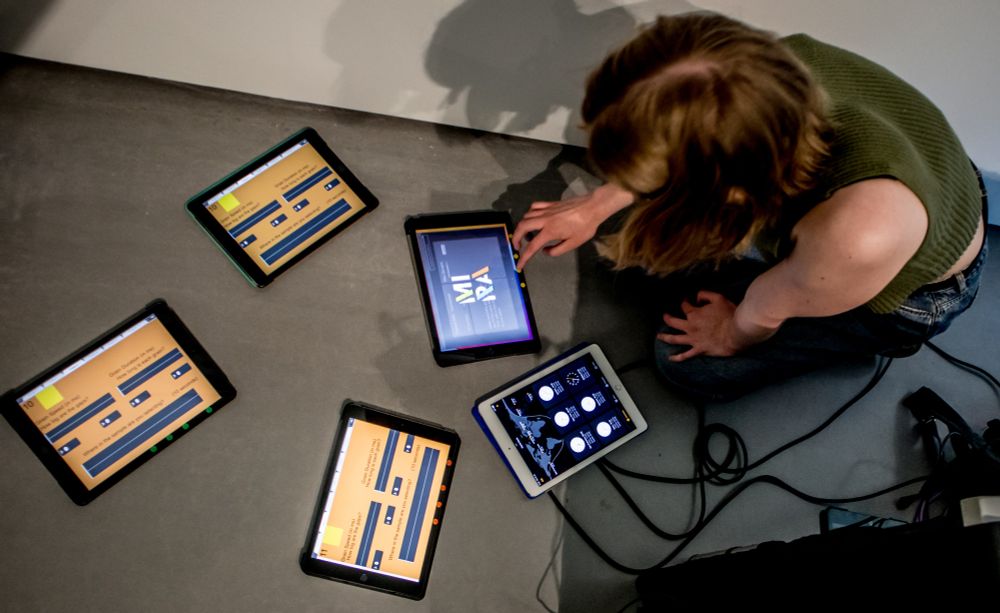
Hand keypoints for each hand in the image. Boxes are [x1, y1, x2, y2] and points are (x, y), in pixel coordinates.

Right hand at [511, 184, 633, 270]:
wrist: (593, 207)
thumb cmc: (585, 226)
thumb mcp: (573, 244)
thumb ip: (557, 250)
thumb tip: (545, 252)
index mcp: (550, 231)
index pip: (532, 247)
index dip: (524, 258)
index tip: (519, 265)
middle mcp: (545, 220)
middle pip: (522, 227)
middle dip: (515, 238)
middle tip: (517, 247)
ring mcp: (546, 210)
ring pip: (526, 216)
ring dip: (522, 226)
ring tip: (526, 235)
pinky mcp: (550, 204)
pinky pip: (534, 207)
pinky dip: (530, 213)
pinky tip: (534, 218)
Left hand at [657, 291, 747, 361]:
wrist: (735, 332)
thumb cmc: (729, 315)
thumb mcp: (718, 298)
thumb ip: (706, 295)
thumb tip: (696, 297)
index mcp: (694, 314)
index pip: (685, 306)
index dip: (684, 302)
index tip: (686, 301)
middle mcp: (690, 326)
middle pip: (673, 322)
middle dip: (667, 318)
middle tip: (665, 316)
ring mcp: (693, 339)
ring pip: (674, 339)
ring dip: (665, 337)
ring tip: (659, 337)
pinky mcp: (699, 350)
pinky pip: (685, 355)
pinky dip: (677, 357)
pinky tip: (670, 358)